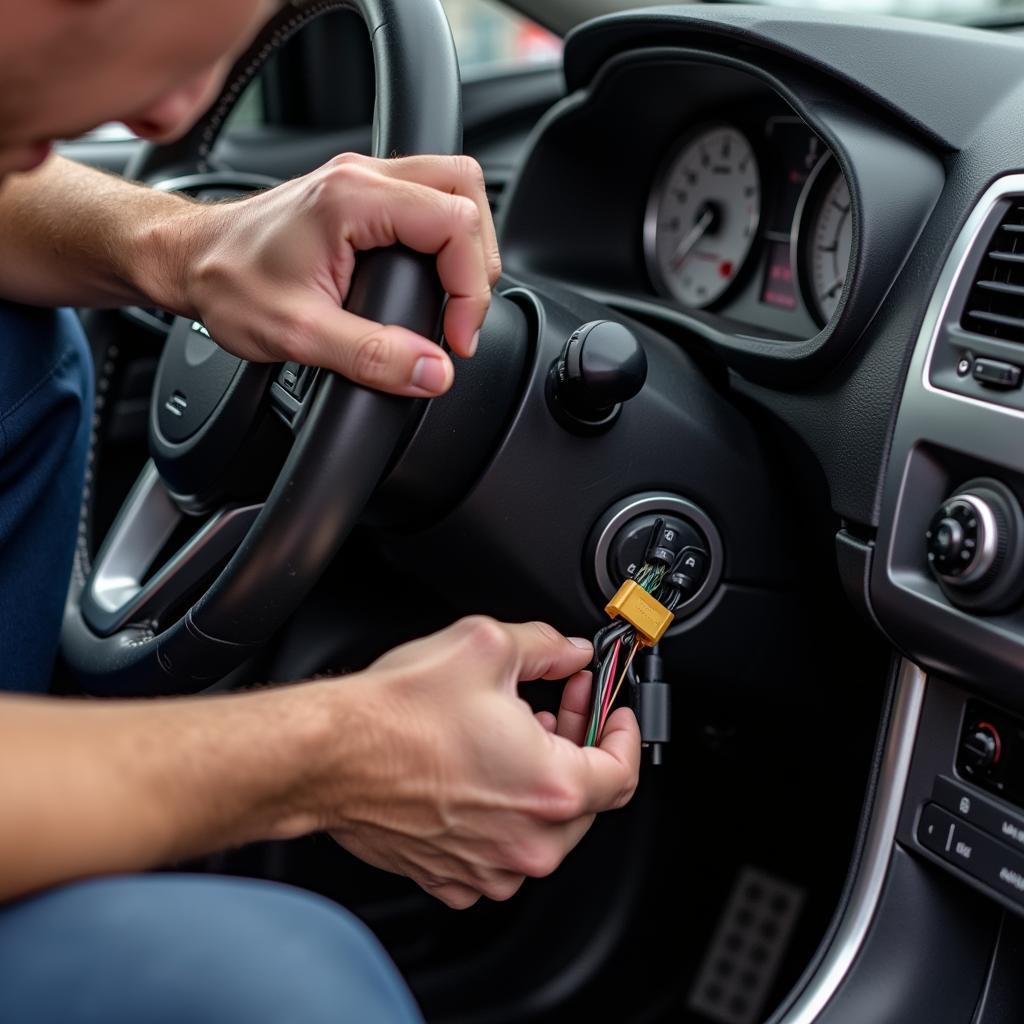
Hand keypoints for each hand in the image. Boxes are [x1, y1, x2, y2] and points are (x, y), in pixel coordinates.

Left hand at [159, 153, 500, 397]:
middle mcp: (362, 175)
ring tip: (452, 297)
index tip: (455, 338)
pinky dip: (445, 237)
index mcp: (352, 198)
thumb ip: (372, 356)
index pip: (455, 224)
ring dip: (467, 244)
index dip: (471, 288)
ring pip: (454, 187)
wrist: (187, 260)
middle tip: (459, 316)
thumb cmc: (227, 284)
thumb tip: (434, 372)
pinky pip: (429, 197)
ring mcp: (363, 178)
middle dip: (478, 260)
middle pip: (466, 190)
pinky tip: (430, 276)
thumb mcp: (298, 334)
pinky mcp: (361, 192)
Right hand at [316, 617, 640, 908]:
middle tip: (561, 704)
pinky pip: (498, 849)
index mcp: (550, 790)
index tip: (612, 710)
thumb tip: (567, 652)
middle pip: (586, 800)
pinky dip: (502, 812)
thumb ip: (545, 647)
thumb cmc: (396, 714)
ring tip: (516, 732)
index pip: (623, 771)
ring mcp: (486, 867)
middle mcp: (525, 842)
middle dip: (580, 745)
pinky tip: (482, 770)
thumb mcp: (486, 647)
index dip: (623, 731)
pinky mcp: (450, 875)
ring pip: (542, 827)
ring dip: (541, 778)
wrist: (327, 755)